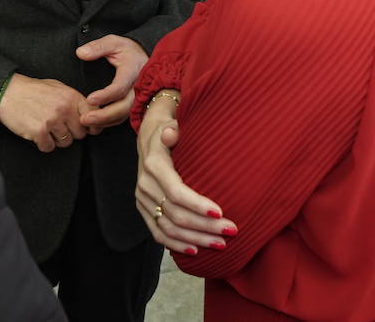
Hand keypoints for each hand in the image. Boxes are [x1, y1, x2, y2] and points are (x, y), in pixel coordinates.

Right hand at [0, 74, 88, 152]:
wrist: (7, 92)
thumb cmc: (31, 90)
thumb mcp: (57, 87)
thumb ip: (73, 100)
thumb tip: (90, 114)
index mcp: (71, 96)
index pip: (93, 115)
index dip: (92, 125)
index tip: (90, 129)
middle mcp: (64, 108)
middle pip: (80, 133)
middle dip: (71, 133)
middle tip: (58, 126)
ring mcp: (52, 120)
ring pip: (66, 143)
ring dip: (56, 139)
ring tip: (46, 127)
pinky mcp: (39, 132)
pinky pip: (49, 147)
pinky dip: (43, 143)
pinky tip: (37, 132)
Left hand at [76, 35, 147, 129]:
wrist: (143, 57)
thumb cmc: (127, 50)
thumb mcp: (114, 42)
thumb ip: (97, 47)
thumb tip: (81, 53)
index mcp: (133, 71)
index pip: (120, 87)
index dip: (105, 96)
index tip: (89, 99)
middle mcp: (139, 87)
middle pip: (124, 107)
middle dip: (104, 115)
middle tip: (84, 119)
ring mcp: (139, 98)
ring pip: (124, 115)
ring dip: (105, 121)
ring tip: (86, 122)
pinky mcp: (136, 105)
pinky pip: (125, 117)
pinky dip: (111, 122)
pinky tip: (96, 123)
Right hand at [135, 92, 235, 252]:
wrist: (151, 137)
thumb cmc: (171, 130)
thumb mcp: (174, 124)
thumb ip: (174, 130)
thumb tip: (172, 132)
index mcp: (154, 165)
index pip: (176, 192)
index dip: (198, 205)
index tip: (221, 213)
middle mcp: (145, 184)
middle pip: (175, 214)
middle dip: (205, 226)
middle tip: (232, 231)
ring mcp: (143, 199)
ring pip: (168, 228)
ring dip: (195, 239)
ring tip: (220, 244)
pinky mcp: (144, 209)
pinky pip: (158, 233)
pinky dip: (176, 244)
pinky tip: (195, 251)